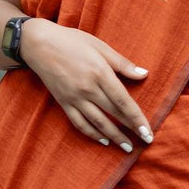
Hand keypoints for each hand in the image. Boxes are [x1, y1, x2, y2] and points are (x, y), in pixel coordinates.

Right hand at [20, 18, 152, 153]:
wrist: (40, 44)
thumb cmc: (73, 41)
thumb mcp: (100, 46)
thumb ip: (122, 63)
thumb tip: (144, 74)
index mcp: (100, 72)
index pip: (123, 101)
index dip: (137, 118)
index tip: (148, 132)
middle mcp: (88, 89)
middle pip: (113, 114)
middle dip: (130, 129)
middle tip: (145, 142)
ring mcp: (74, 98)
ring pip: (98, 123)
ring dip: (114, 137)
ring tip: (127, 147)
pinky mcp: (64, 103)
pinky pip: (80, 123)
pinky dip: (92, 134)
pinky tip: (103, 140)